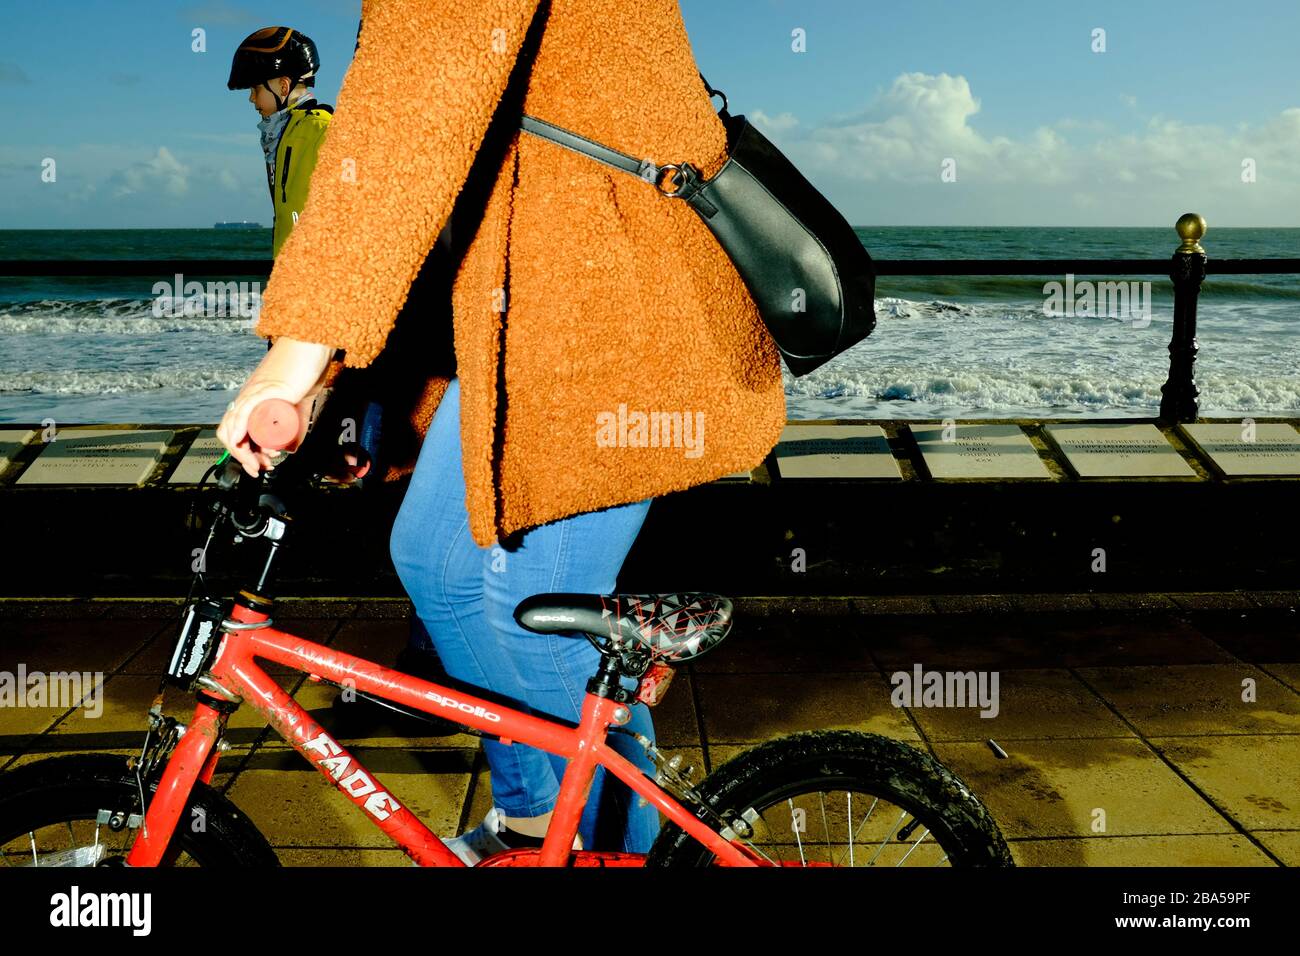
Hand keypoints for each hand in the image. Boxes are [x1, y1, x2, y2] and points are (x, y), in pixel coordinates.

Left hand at [217, 337, 334, 476]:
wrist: (314, 345)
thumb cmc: (307, 367)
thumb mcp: (300, 403)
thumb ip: (297, 422)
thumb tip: (292, 446)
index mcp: (253, 399)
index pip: (236, 429)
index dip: (242, 452)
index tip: (258, 466)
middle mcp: (249, 396)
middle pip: (230, 430)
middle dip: (242, 457)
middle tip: (259, 468)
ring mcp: (256, 391)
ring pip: (236, 425)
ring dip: (244, 450)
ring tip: (261, 461)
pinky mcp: (266, 389)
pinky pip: (245, 410)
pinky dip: (239, 428)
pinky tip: (240, 442)